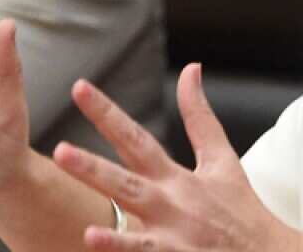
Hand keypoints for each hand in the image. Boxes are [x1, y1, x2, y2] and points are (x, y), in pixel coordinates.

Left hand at [53, 64, 302, 251]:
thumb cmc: (242, 209)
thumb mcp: (222, 159)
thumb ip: (199, 115)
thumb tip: (191, 68)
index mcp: (176, 178)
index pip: (135, 138)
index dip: (107, 113)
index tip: (79, 87)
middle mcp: (173, 206)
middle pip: (128, 184)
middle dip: (93, 169)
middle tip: (59, 151)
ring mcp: (176, 241)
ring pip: (138, 238)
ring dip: (112, 239)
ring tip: (87, 233)